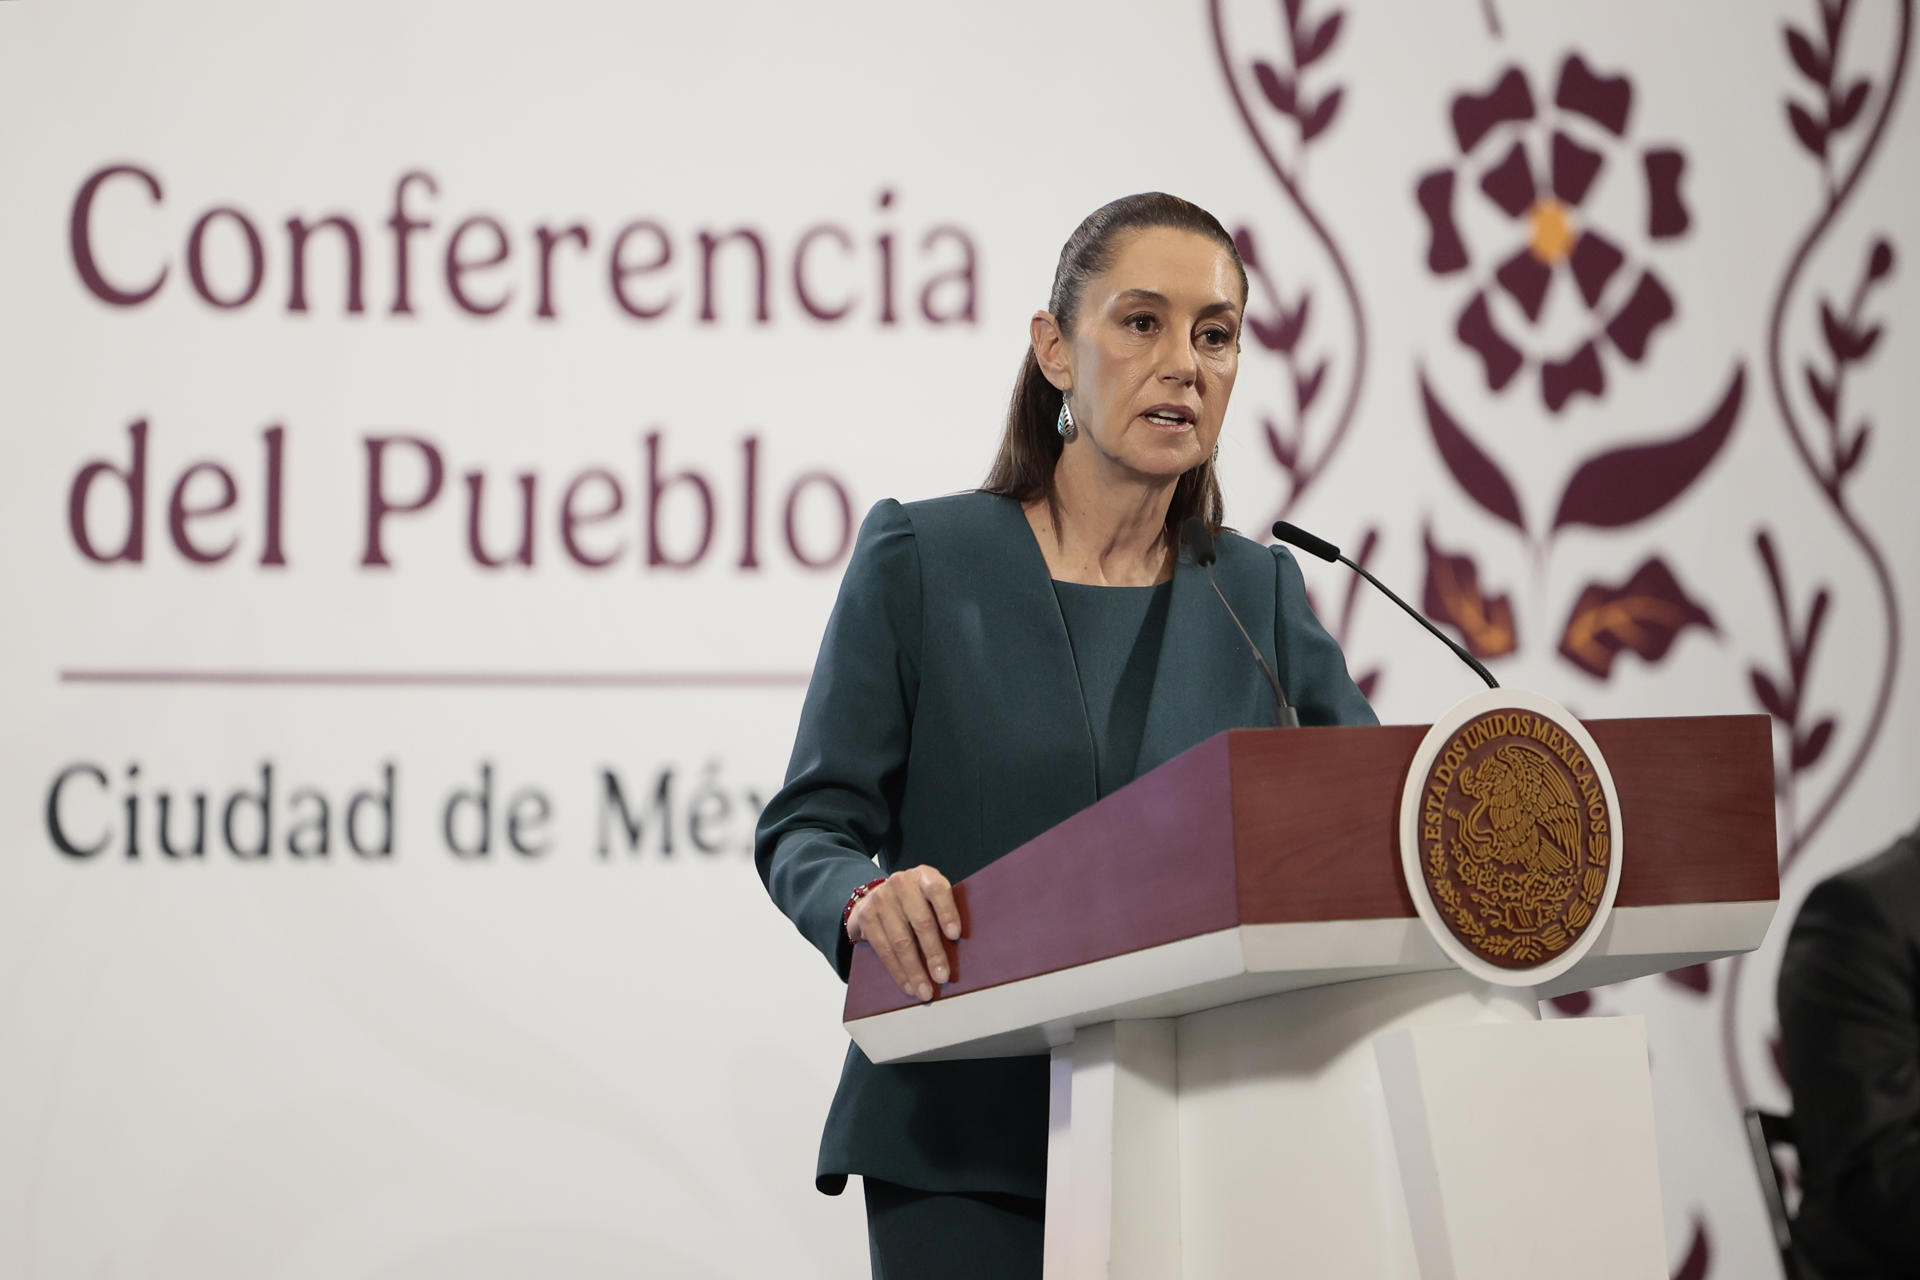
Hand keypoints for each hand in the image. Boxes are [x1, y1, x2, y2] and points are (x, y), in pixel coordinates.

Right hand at [846, 865, 961, 1002]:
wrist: (873, 895)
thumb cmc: (913, 901)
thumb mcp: (928, 896)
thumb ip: (942, 912)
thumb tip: (963, 950)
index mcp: (924, 876)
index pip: (938, 890)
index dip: (947, 913)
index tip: (955, 936)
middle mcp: (901, 883)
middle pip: (920, 922)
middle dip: (933, 953)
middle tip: (942, 977)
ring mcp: (881, 899)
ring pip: (900, 941)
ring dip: (914, 970)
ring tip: (925, 990)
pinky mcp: (866, 916)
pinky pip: (883, 950)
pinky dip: (897, 971)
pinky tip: (908, 985)